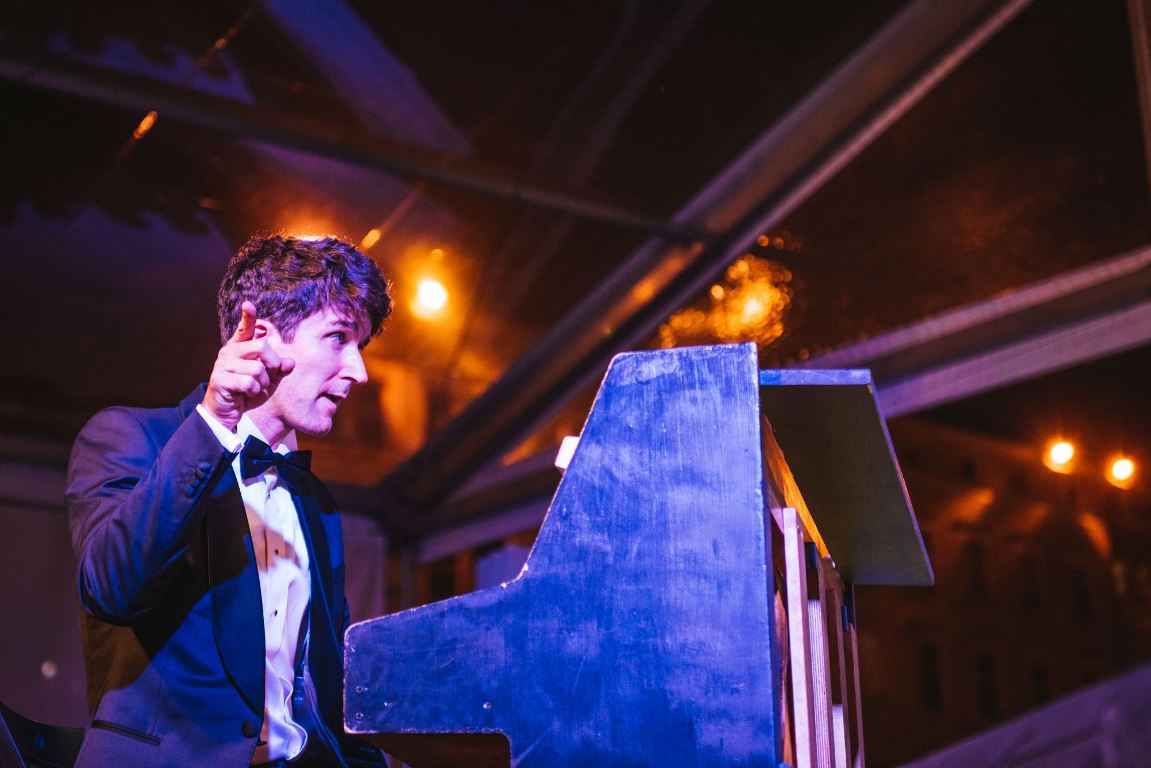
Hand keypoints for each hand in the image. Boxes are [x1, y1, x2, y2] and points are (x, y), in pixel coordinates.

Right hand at [201, 302, 294, 429]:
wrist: (226, 413)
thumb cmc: (247, 393)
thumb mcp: (268, 382)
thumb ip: (279, 370)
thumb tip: (290, 362)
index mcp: (240, 348)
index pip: (245, 329)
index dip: (248, 317)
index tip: (248, 304)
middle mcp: (229, 352)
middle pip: (262, 346)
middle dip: (272, 363)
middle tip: (267, 376)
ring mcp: (223, 365)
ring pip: (257, 368)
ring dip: (262, 382)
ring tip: (254, 388)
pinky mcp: (219, 379)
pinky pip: (248, 382)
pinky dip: (253, 391)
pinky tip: (245, 394)